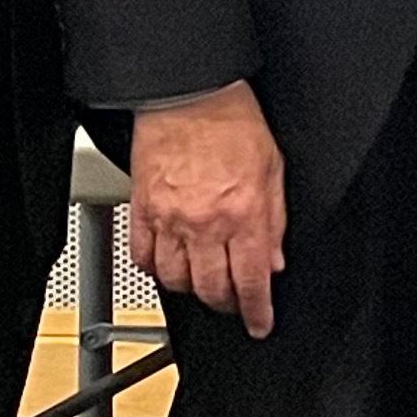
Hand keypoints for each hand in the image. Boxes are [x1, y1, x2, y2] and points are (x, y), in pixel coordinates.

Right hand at [129, 83, 287, 338]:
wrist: (190, 92)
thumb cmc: (234, 121)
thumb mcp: (274, 169)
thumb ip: (275, 220)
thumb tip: (274, 261)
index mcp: (243, 213)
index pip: (250, 281)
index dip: (256, 312)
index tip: (259, 324)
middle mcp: (205, 224)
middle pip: (211, 290)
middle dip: (226, 304)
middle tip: (233, 301)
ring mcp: (169, 220)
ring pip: (176, 281)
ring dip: (192, 290)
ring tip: (203, 282)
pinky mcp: (141, 210)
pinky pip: (143, 257)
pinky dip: (156, 268)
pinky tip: (168, 264)